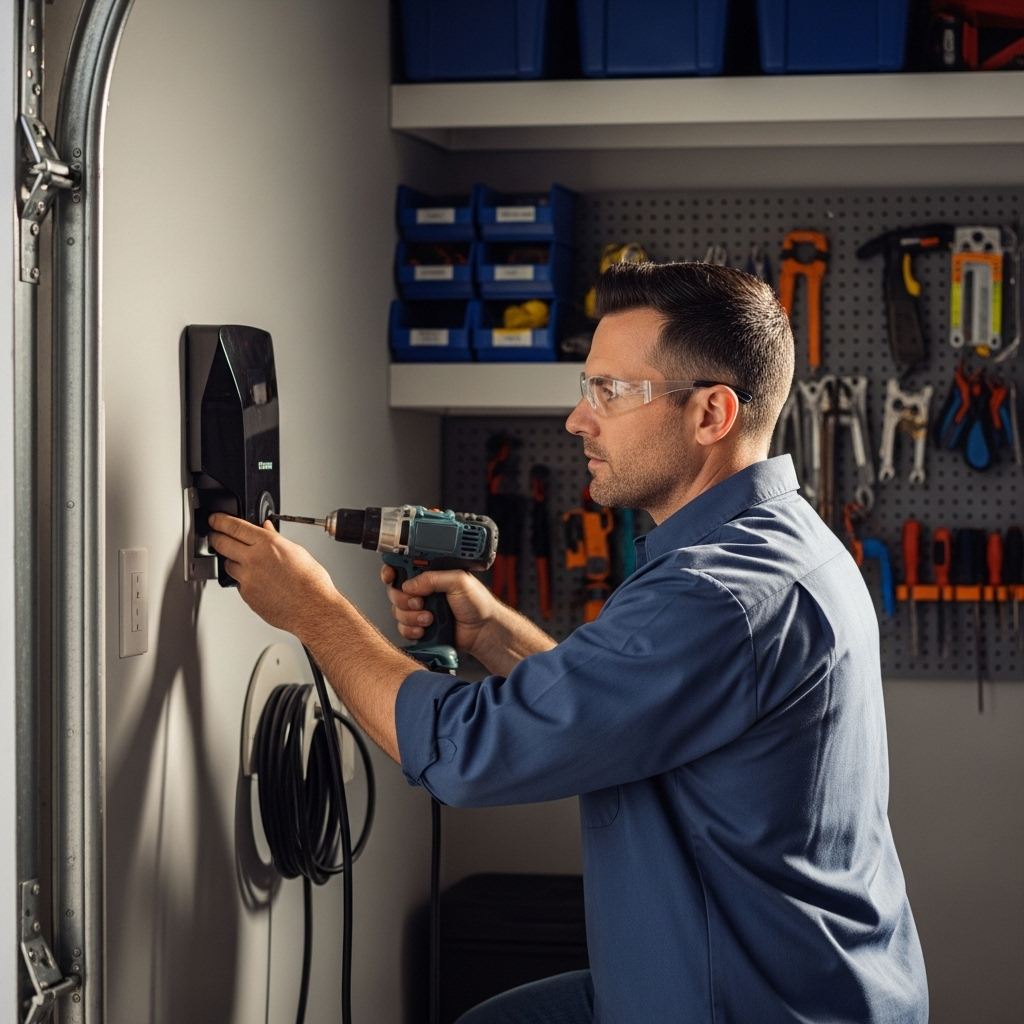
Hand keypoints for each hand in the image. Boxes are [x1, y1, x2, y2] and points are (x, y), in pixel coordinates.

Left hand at [208, 514, 337, 636]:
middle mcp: (253, 559)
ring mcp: (247, 578)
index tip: (215, 520)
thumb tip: (266, 529)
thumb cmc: (310, 582)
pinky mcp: (246, 595)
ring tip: (245, 562)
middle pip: (221, 543)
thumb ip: (276, 538)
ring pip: (227, 565)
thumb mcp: (296, 551)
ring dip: (231, 561)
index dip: (220, 521)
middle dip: (215, 537)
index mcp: (267, 544)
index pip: (234, 526)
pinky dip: (244, 580)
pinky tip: (259, 581)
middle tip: (215, 536)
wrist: (312, 608)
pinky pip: (238, 583)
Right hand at [381, 565, 498, 658]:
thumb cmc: (478, 604)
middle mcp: (423, 590)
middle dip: (403, 599)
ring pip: (398, 611)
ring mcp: (421, 609)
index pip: (403, 568)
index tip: (390, 576)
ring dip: (411, 616)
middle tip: (420, 603)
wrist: (483, 631)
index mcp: (431, 574)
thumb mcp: (459, 581)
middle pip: (395, 591)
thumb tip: (409, 584)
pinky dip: (411, 630)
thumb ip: (433, 578)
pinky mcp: (420, 627)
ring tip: (430, 618)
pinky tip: (425, 630)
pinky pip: (403, 628)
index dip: (392, 571)